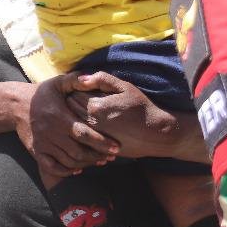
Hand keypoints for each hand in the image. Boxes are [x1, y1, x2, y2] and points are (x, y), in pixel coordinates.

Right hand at [23, 74, 119, 180]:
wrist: (16, 105)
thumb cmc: (42, 94)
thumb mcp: (58, 82)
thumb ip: (75, 80)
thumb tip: (90, 78)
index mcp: (60, 117)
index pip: (84, 134)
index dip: (101, 142)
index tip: (116, 147)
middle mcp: (51, 133)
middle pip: (79, 152)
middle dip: (98, 156)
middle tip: (112, 156)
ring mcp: (43, 144)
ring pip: (68, 161)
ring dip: (86, 164)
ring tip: (100, 161)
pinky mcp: (36, 152)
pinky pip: (52, 167)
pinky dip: (66, 172)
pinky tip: (78, 169)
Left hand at [64, 71, 185, 158]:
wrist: (156, 133)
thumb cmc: (141, 107)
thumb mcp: (124, 87)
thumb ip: (101, 79)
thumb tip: (80, 78)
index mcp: (95, 106)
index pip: (72, 94)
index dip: (76, 91)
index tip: (83, 90)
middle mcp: (91, 123)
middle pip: (70, 109)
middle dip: (73, 103)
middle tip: (83, 100)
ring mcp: (93, 137)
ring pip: (73, 124)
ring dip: (76, 117)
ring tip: (89, 112)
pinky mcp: (97, 147)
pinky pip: (81, 137)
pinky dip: (82, 130)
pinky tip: (93, 126)